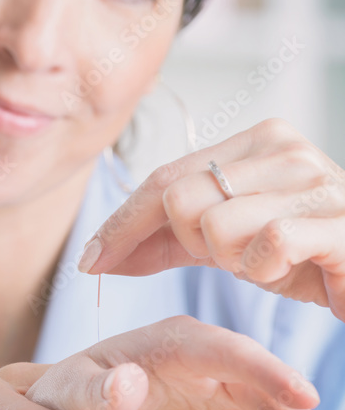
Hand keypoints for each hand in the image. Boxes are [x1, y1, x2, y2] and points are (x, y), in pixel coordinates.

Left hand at [26, 315, 344, 409]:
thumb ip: (93, 392)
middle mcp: (214, 366)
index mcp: (175, 344)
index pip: (227, 353)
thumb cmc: (67, 400)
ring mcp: (233, 400)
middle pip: (270, 394)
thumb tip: (127, 381)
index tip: (304, 397)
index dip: (266, 372)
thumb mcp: (68, 395)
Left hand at [78, 118, 344, 320]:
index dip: (120, 223)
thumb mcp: (222, 242)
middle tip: (232, 256)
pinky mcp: (340, 222)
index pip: (161, 178)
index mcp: (254, 141)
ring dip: (232, 260)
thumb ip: (162, 240)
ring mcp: (316, 179)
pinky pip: (268, 244)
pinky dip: (266, 268)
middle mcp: (285, 149)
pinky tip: (288, 268)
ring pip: (215, 225)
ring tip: (266, 261)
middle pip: (179, 200)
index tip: (89, 260)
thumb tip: (94, 256)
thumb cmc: (298, 254)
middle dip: (190, 243)